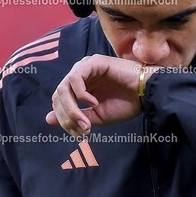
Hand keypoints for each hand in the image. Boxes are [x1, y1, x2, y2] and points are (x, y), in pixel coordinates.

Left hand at [45, 54, 159, 135]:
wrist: (147, 94)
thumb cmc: (126, 104)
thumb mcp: (97, 116)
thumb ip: (75, 116)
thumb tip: (48, 119)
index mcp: (80, 86)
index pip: (59, 101)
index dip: (64, 119)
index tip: (78, 134)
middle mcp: (80, 75)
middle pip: (58, 95)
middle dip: (66, 116)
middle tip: (82, 129)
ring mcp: (86, 67)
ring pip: (64, 87)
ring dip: (71, 108)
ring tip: (86, 121)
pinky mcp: (94, 62)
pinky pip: (76, 78)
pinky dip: (81, 94)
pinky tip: (94, 103)